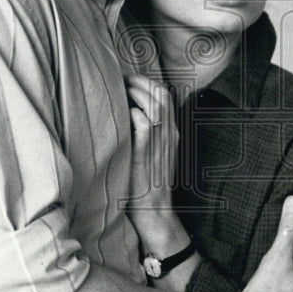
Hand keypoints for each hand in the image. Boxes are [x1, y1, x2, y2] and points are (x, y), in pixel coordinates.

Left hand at [126, 74, 177, 217]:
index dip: (146, 82)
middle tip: (120, 81)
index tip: (129, 80)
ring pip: (154, 104)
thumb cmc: (147, 184)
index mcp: (173, 132)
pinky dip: (131, 113)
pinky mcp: (146, 153)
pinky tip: (121, 114)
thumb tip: (129, 113)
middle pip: (161, 94)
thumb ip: (149, 134)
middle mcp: (170, 134)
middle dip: (139, 82)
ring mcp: (160, 143)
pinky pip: (143, 123)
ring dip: (135, 94)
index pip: (165, 95)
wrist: (154, 211)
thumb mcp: (155, 154)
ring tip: (119, 93)